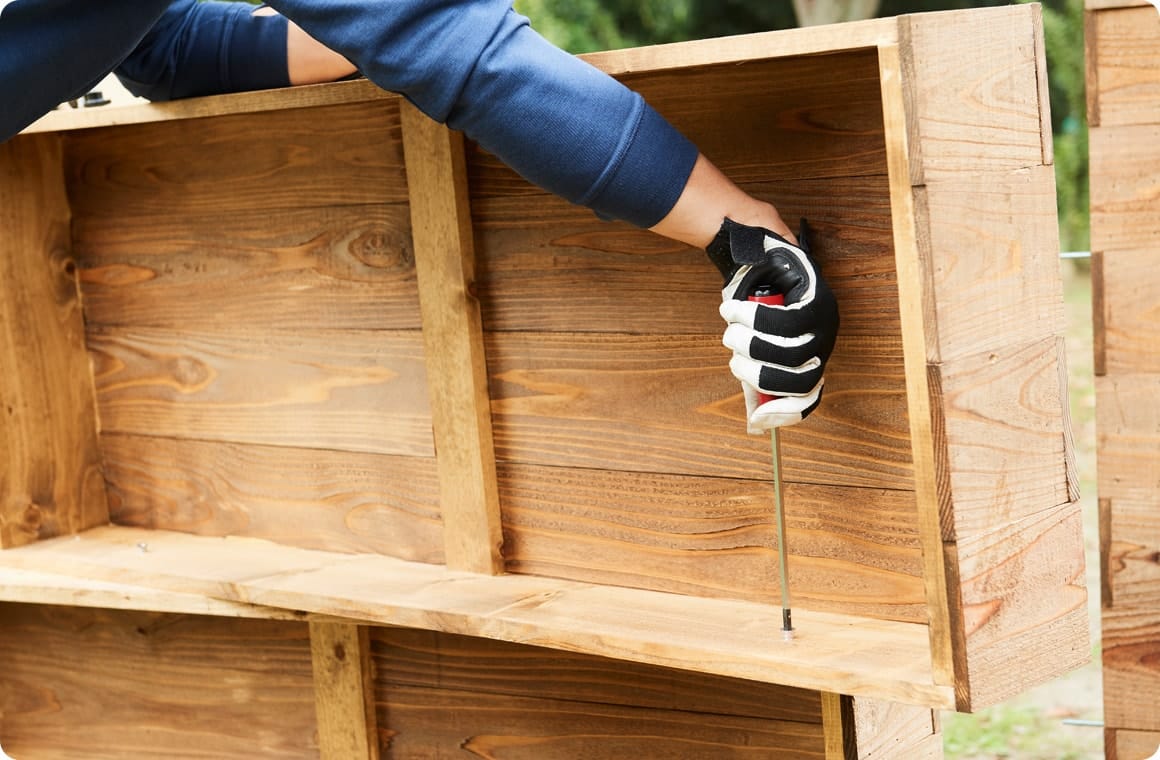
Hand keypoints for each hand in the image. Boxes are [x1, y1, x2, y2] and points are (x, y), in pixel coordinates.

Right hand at [711, 218, 838, 432]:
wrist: (754, 254)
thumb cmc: (752, 302)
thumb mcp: (752, 348)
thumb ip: (756, 383)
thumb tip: (756, 424)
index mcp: (811, 360)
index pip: (809, 398)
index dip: (786, 414)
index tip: (758, 419)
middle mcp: (824, 343)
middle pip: (797, 379)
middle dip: (755, 372)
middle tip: (732, 354)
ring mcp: (824, 319)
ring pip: (787, 351)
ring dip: (748, 343)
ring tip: (730, 329)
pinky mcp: (816, 293)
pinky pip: (782, 320)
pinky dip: (750, 318)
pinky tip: (732, 310)